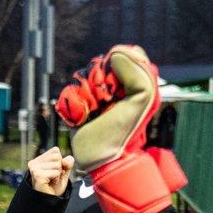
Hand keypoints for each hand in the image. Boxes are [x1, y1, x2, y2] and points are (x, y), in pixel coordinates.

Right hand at [28, 147, 73, 196]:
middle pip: (57, 156)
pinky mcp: (37, 175)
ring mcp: (34, 168)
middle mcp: (34, 163)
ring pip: (57, 164)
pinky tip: (49, 184)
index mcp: (38, 159)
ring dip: (57, 175)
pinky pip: (56, 172)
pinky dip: (56, 179)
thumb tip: (64, 161)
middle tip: (52, 178)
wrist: (49, 201)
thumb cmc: (54, 187)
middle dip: (59, 168)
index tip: (53, 172)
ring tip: (51, 181)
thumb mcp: (64, 171)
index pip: (55, 150)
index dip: (59, 162)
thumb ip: (67, 162)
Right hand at [55, 45, 185, 212]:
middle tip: (107, 105)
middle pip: (98, 64)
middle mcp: (111, 84)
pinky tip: (82, 119)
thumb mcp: (143, 97)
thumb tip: (114, 54)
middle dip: (100, 84)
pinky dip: (73, 106)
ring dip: (86, 97)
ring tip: (93, 114)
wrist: (101, 158)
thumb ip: (137, 69)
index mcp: (130, 79)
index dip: (119, 66)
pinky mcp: (76, 104)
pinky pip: (68, 92)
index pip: (122, 54)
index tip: (121, 89)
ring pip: (81, 77)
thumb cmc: (124, 131)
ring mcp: (92, 93)